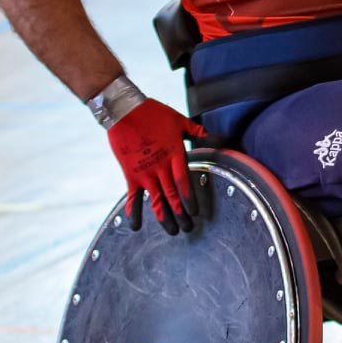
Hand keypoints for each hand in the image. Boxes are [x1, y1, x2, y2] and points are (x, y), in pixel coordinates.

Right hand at [106, 99, 205, 233]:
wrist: (124, 111)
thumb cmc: (153, 114)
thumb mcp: (179, 120)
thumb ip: (197, 132)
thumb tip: (217, 138)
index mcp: (175, 154)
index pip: (185, 182)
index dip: (191, 199)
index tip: (195, 212)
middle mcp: (161, 167)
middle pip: (173, 196)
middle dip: (181, 214)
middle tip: (188, 228)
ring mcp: (145, 173)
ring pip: (156, 200)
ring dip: (164, 217)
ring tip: (172, 231)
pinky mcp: (131, 175)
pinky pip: (132, 197)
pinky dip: (134, 212)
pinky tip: (136, 226)